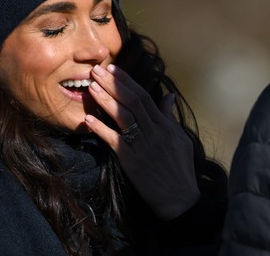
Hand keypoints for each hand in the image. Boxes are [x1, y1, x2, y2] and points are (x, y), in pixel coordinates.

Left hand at [85, 63, 199, 220]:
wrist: (180, 198)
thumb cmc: (181, 169)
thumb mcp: (180, 140)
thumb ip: (169, 118)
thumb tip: (168, 96)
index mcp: (164, 125)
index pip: (144, 97)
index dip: (127, 82)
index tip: (114, 69)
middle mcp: (154, 132)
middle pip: (131, 102)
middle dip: (113, 84)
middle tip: (96, 70)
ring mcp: (143, 146)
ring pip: (123, 117)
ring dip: (105, 100)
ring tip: (91, 86)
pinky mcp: (132, 161)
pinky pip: (115, 141)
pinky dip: (101, 129)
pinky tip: (88, 119)